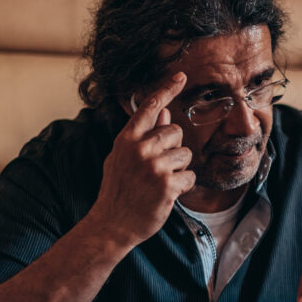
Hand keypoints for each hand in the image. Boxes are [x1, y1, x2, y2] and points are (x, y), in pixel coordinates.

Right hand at [88, 73, 195, 247]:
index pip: (149, 107)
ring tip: (160, 182)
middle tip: (158, 167)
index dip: (167, 90)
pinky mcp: (167, 185)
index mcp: (127, 139)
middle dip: (173, 148)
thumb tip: (165, 113)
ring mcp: (154, 166)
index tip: (182, 76)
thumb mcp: (123, 158)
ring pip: (186, 154)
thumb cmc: (119, 190)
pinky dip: (183, 186)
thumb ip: (143, 135)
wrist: (111, 224)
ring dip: (179, 169)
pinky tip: (167, 194)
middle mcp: (140, 149)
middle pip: (175, 131)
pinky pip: (190, 176)